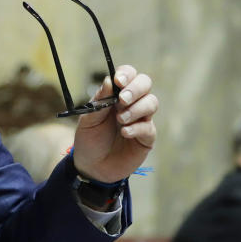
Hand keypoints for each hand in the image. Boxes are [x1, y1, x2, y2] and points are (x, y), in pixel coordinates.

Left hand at [71, 65, 157, 182]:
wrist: (91, 167)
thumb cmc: (89, 139)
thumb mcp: (88, 119)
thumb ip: (100, 100)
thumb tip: (110, 80)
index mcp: (116, 94)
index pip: (129, 75)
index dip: (126, 74)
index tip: (118, 81)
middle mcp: (132, 103)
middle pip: (145, 84)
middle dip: (135, 89)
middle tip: (122, 100)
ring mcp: (141, 120)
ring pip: (151, 103)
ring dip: (136, 108)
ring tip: (120, 120)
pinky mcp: (146, 138)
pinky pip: (149, 127)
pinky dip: (136, 128)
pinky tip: (124, 132)